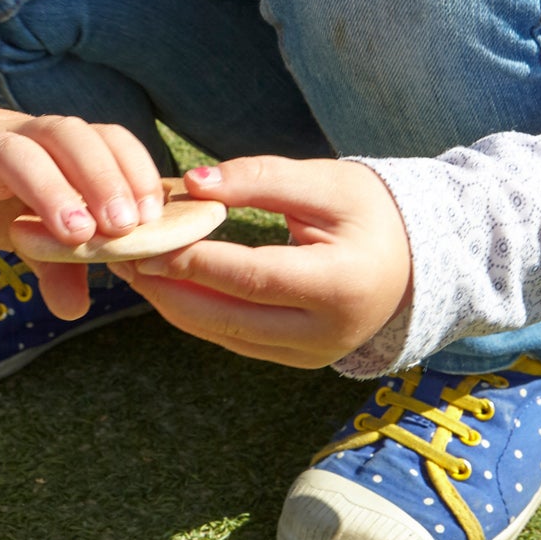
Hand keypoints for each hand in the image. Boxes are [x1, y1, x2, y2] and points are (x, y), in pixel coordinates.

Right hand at [0, 99, 164, 319]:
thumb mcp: (12, 218)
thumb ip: (50, 260)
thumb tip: (77, 309)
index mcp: (43, 142)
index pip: (99, 136)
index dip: (130, 169)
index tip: (151, 217)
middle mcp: (9, 134)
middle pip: (63, 135)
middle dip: (100, 178)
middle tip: (123, 228)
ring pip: (10, 153)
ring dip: (47, 190)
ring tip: (71, 239)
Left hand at [107, 156, 413, 369]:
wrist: (419, 260)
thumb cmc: (373, 212)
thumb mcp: (325, 183)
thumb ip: (260, 179)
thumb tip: (193, 183)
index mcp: (340, 286)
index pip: (252, 277)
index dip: (195, 260)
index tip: (147, 239)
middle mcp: (326, 334)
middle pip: (228, 317)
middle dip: (168, 288)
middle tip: (121, 257)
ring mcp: (311, 355)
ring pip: (224, 335)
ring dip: (173, 303)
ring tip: (131, 267)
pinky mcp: (296, 360)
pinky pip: (234, 339)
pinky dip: (197, 312)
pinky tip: (167, 283)